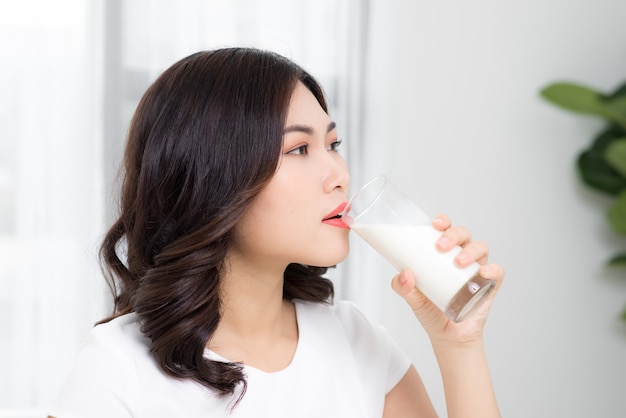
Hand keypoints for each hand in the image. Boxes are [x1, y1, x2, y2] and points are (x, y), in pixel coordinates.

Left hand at [390, 214, 503, 345]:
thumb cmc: (431, 311)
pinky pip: (497, 272)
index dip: (443, 221)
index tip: (435, 223)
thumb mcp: (413, 298)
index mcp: (443, 254)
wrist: (448, 337)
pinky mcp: (490, 285)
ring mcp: (477, 270)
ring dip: (470, 250)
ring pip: (480, 248)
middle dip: (453, 234)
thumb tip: (404, 274)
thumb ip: (403, 287)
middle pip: (463, 234)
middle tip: (440, 246)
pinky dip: (492, 269)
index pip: (445, 230)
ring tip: (458, 261)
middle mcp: (462, 257)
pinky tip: (482, 272)